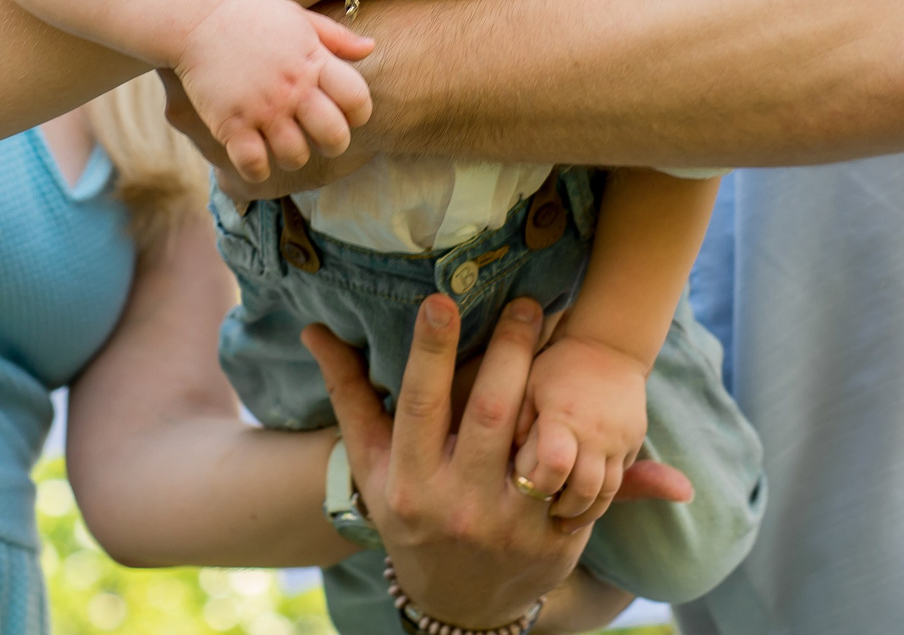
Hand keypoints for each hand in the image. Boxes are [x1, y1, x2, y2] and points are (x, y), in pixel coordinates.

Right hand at [173, 0, 372, 182]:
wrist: (197, 17)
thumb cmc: (254, 17)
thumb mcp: (299, 19)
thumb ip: (337, 37)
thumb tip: (371, 49)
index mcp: (314, 61)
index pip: (358, 99)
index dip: (359, 113)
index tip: (347, 114)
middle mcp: (292, 88)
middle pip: (334, 136)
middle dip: (334, 145)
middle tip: (322, 140)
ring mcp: (262, 108)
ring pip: (296, 156)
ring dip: (295, 157)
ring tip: (286, 147)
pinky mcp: (231, 123)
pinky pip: (255, 164)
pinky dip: (258, 169)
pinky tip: (256, 158)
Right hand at [304, 296, 692, 630]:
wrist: (459, 604)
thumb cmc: (411, 514)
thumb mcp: (375, 468)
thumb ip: (350, 395)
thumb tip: (315, 330)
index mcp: (410, 483)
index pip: (419, 405)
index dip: (430, 352)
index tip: (441, 300)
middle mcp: (458, 504)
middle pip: (491, 413)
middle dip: (510, 351)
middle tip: (527, 302)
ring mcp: (510, 525)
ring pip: (538, 443)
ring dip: (552, 385)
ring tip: (561, 331)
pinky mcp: (555, 540)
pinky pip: (576, 479)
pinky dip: (584, 437)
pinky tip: (589, 394)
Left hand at [514, 331, 649, 527]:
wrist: (608, 346)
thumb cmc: (557, 367)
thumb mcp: (530, 386)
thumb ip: (517, 423)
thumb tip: (506, 462)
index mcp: (564, 416)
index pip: (553, 466)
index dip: (539, 484)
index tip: (525, 492)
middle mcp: (595, 431)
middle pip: (584, 488)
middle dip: (566, 510)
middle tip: (548, 519)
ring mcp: (619, 438)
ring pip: (607, 490)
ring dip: (587, 509)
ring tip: (565, 518)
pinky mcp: (634, 440)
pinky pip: (621, 477)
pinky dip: (603, 494)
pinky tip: (584, 499)